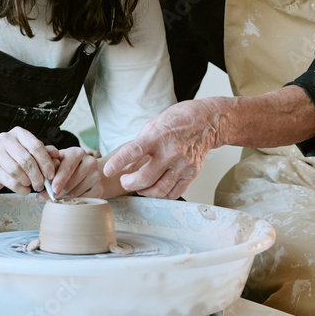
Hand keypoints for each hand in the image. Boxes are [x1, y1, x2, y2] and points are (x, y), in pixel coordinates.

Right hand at [0, 127, 55, 194]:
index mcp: (18, 133)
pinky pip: (11, 181)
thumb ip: (43, 152)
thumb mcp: (28, 152)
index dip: (46, 162)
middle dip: (38, 175)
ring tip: (32, 186)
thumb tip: (56, 154)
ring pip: (18, 171)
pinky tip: (25, 190)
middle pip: (27, 160)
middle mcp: (5, 140)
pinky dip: (21, 188)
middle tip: (42, 184)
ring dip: (29, 182)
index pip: (36, 146)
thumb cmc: (11, 159)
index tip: (51, 174)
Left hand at [47, 147, 102, 198]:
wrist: (87, 172)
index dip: (59, 179)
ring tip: (57, 197)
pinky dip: (74, 203)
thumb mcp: (57, 159)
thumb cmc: (66, 166)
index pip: (67, 168)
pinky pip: (84, 200)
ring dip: (63, 199)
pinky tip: (68, 200)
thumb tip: (39, 168)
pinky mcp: (99, 188)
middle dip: (56, 193)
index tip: (53, 190)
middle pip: (71, 184)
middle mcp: (90, 162)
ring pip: (75, 194)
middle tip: (45, 198)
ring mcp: (96, 176)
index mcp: (77, 152)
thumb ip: (47, 161)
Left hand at [103, 98, 227, 198]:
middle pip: (145, 178)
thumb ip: (139, 144)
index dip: (119, 162)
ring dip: (144, 192)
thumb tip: (127, 164)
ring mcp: (183, 164)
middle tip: (125, 181)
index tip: (108, 170)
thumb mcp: (153, 125)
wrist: (207, 122)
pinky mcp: (192, 173)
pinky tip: (155, 188)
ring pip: (159, 190)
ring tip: (139, 186)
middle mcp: (171, 151)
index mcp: (158, 136)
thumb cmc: (178, 120)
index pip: (134, 151)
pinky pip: (174, 192)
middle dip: (129, 184)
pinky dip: (161, 195)